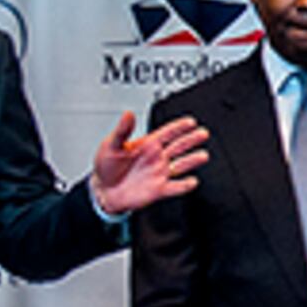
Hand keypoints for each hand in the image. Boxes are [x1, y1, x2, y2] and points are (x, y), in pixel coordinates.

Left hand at [94, 113, 208, 212]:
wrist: (104, 191)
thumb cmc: (107, 167)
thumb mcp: (111, 145)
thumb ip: (122, 130)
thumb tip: (128, 114)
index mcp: (148, 144)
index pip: (167, 132)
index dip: (179, 127)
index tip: (190, 122)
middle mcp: (157, 158)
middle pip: (179, 146)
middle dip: (191, 139)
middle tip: (202, 133)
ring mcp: (159, 173)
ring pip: (181, 165)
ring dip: (192, 160)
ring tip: (203, 156)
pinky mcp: (159, 189)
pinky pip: (176, 187)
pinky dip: (185, 185)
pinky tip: (191, 181)